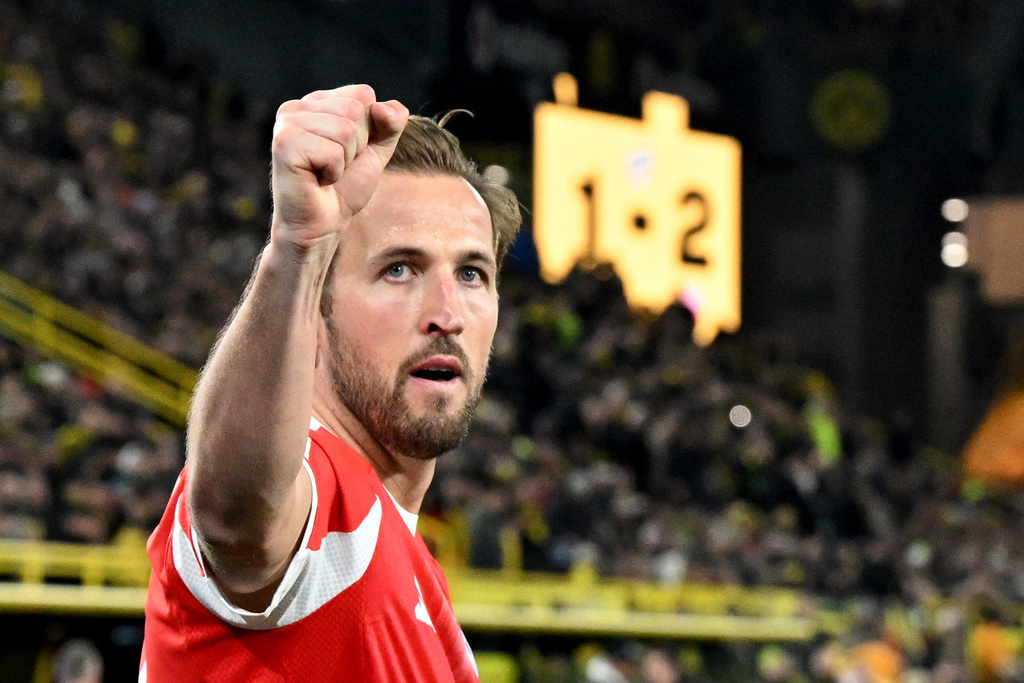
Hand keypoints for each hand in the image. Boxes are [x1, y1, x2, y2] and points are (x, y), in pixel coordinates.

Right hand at [269, 85, 408, 251]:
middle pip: (356, 110)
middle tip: (335, 166)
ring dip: (345, 161)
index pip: (363, 94)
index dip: (369, 129)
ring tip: (325, 173)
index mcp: (316, 102)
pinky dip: (333, 172)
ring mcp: (287, 124)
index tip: (348, 152)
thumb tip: (384, 107)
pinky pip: (333, 152)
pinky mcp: (284, 144)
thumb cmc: (344, 188)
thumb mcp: (376, 150)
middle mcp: (296, 107)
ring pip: (346, 130)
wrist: (323, 225)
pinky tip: (317, 180)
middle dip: (357, 146)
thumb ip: (390, 123)